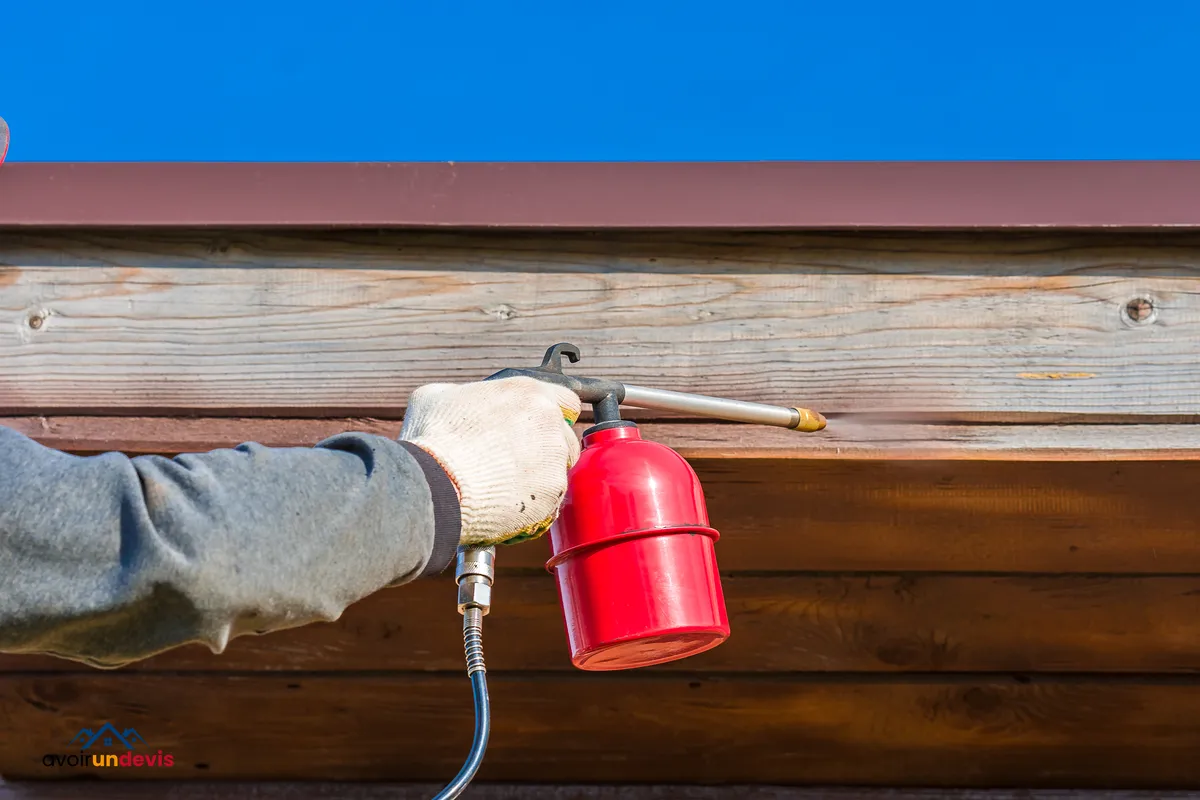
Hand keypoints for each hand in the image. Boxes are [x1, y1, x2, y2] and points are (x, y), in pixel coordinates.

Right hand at [399, 377, 581, 545]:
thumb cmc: (433, 439)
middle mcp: (548, 421)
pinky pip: (550, 501)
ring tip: (506, 486)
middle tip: (517, 462)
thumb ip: (465, 395)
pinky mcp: (552, 494)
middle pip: (566, 438)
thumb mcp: (437, 397)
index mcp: (528, 392)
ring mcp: (553, 459)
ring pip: (558, 470)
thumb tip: (462, 402)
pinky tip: (505, 504)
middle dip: (548, 449)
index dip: (555, 414)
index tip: (541, 427)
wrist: (434, 485)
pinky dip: (532, 505)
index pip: (566, 400)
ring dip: (540, 478)